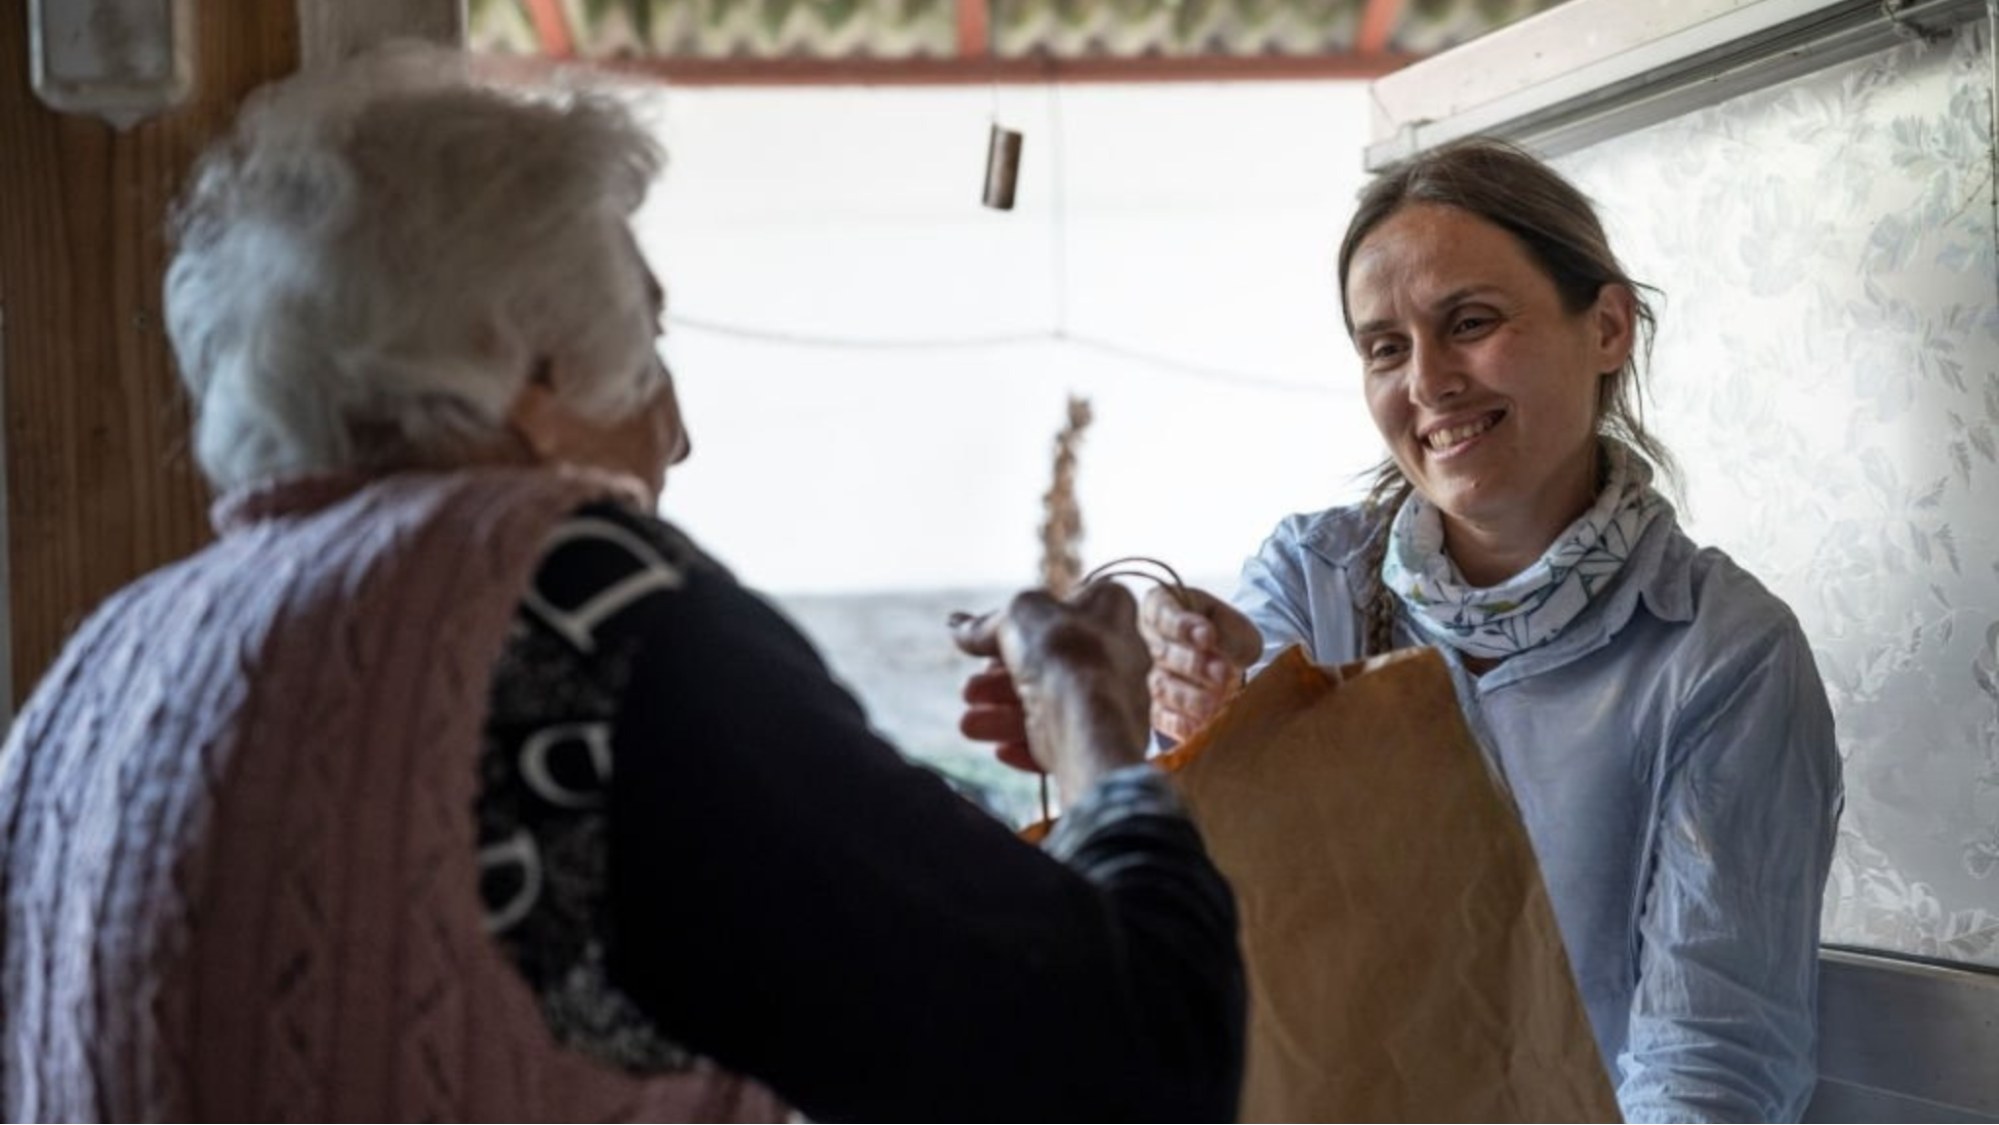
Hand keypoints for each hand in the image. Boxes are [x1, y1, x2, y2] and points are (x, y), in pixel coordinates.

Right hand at [951, 582, 1151, 800]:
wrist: (1090, 720)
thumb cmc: (1064, 652)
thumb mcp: (1016, 615)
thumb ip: (986, 623)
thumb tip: (958, 626)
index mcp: (1110, 609)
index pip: (1060, 609)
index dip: (1019, 624)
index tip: (987, 639)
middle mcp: (1119, 653)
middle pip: (1046, 664)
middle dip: (997, 681)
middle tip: (968, 691)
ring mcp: (1115, 699)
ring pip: (1049, 706)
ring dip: (1002, 717)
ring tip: (969, 724)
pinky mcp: (1105, 740)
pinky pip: (1063, 740)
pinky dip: (1028, 743)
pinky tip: (1001, 750)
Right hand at [1139, 585, 1261, 742]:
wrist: (1235, 664)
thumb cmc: (1229, 636)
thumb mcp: (1235, 626)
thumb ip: (1224, 631)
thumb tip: (1208, 639)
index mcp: (1164, 607)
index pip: (1162, 612)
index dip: (1181, 625)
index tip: (1206, 635)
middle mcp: (1153, 642)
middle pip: (1162, 652)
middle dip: (1192, 664)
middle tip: (1219, 672)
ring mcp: (1155, 675)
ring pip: (1163, 686)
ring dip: (1189, 696)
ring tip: (1215, 703)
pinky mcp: (1161, 707)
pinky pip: (1162, 716)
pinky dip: (1179, 723)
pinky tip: (1197, 726)